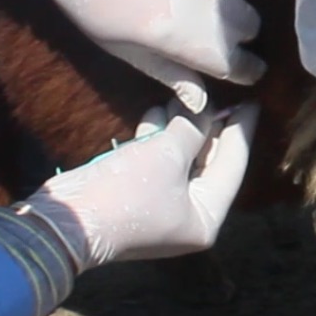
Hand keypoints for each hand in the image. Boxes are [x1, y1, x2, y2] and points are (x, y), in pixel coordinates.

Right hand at [20, 101, 258, 270]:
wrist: (63, 220)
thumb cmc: (126, 190)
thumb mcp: (168, 153)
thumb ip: (194, 129)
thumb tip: (207, 110)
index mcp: (206, 218)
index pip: (233, 166)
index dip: (241, 130)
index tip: (252, 102)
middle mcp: (188, 218)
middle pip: (209, 163)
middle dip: (209, 127)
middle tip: (220, 95)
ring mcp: (161, 209)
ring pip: (181, 160)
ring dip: (180, 128)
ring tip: (183, 98)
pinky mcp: (135, 198)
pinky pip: (157, 163)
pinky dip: (157, 139)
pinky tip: (156, 111)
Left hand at [28, 0, 264, 111]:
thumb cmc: (90, 1)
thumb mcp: (124, 47)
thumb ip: (171, 74)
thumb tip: (203, 103)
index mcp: (186, 37)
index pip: (241, 64)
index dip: (245, 70)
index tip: (243, 69)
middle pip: (250, 25)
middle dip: (236, 32)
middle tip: (206, 27)